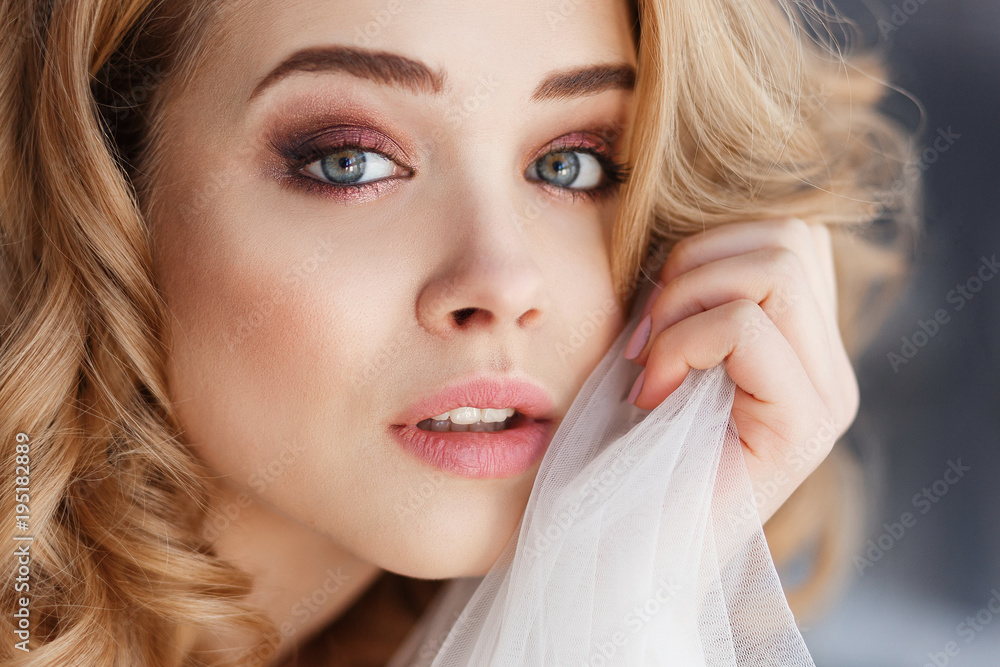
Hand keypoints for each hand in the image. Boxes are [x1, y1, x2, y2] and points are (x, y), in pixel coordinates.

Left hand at [623, 218, 857, 523]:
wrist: (625, 552)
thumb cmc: (627, 449)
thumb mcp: (661, 347)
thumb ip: (693, 291)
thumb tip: (678, 221)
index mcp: (802, 343)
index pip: (785, 232)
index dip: (702, 250)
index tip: (643, 318)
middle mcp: (831, 366)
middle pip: (789, 235)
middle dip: (692, 266)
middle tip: (642, 336)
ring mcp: (828, 396)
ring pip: (776, 265)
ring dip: (684, 302)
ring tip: (649, 362)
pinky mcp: (806, 425)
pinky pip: (747, 324)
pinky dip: (681, 343)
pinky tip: (651, 393)